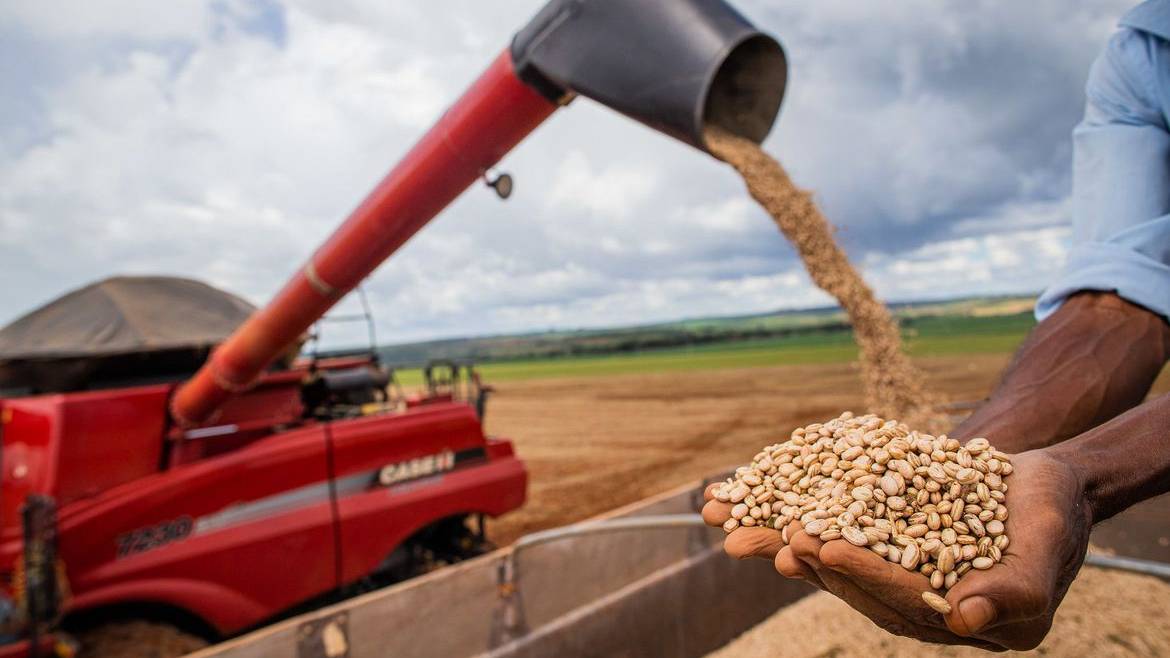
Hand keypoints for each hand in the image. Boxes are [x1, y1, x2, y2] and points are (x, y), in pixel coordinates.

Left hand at [704, 450, 1091, 650]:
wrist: (1043, 484)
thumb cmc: (1052, 512)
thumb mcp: (1046, 544)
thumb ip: (1017, 588)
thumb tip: (967, 620)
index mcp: (962, 620)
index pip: (906, 603)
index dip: (865, 575)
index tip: (826, 548)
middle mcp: (924, 607)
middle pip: (859, 588)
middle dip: (813, 564)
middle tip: (772, 540)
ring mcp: (900, 577)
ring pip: (836, 564)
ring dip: (786, 546)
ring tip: (740, 531)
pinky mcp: (882, 545)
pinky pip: (835, 534)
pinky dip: (796, 519)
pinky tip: (756, 507)